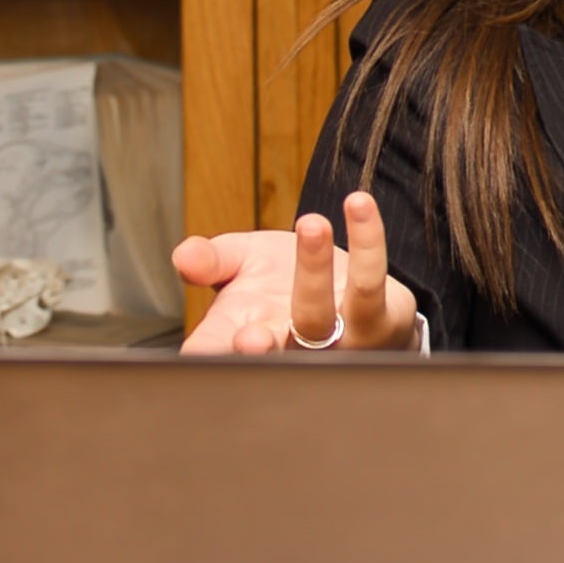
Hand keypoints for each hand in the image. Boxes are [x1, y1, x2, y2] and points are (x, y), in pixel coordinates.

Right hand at [173, 193, 422, 354]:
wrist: (350, 293)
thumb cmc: (284, 286)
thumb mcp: (241, 264)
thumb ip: (212, 259)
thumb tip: (185, 256)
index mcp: (244, 337)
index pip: (215, 355)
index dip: (208, 357)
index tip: (200, 355)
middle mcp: (289, 348)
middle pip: (271, 356)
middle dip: (257, 351)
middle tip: (250, 338)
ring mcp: (337, 342)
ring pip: (320, 314)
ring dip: (313, 270)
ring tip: (310, 224)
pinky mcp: (378, 322)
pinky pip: (370, 283)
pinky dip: (366, 239)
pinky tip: (358, 204)